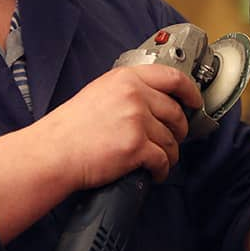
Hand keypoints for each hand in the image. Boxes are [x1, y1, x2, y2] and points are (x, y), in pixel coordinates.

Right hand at [39, 64, 202, 189]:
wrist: (54, 151)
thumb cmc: (70, 127)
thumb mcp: (99, 92)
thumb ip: (128, 90)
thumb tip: (154, 101)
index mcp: (126, 78)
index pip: (172, 78)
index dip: (190, 91)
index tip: (196, 101)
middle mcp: (134, 95)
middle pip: (176, 113)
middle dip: (179, 130)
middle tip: (173, 139)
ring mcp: (137, 120)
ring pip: (171, 140)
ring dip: (169, 154)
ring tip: (158, 160)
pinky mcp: (137, 146)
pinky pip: (163, 160)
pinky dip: (161, 170)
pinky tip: (154, 172)